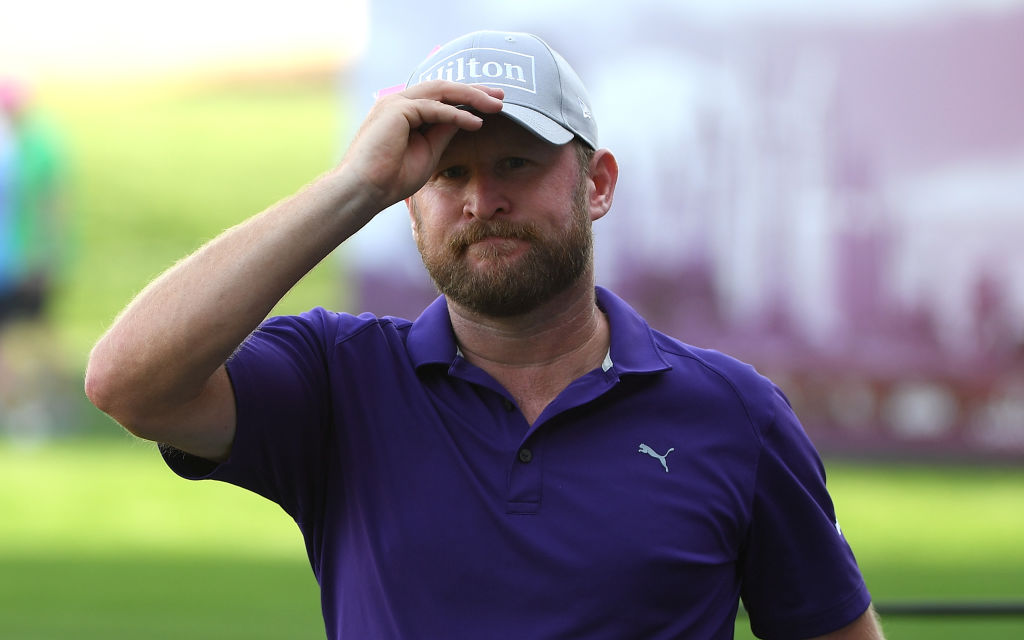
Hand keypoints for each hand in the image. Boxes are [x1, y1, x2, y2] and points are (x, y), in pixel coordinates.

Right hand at [339, 80, 503, 212]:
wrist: (364, 191)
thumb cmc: (391, 179)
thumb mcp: (428, 152)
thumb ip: (444, 132)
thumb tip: (467, 118)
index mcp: (404, 112)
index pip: (441, 96)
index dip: (468, 98)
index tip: (493, 104)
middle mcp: (399, 102)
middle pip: (444, 87)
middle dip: (475, 90)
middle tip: (502, 95)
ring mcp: (396, 103)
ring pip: (441, 90)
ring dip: (471, 96)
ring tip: (496, 105)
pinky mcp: (396, 110)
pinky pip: (434, 108)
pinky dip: (457, 114)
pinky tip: (476, 122)